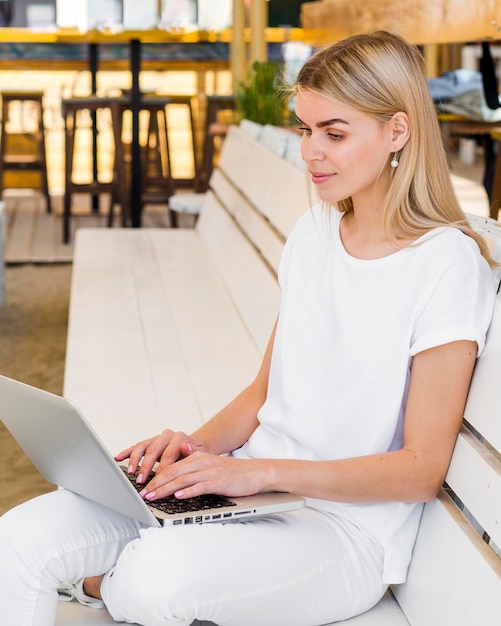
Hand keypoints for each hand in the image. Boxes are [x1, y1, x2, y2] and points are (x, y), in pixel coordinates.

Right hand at [114, 429, 205, 483]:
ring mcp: (156, 439)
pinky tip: (118, 458)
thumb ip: (192, 452)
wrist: (195, 446)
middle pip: (153, 451)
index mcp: (179, 438)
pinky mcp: (148, 442)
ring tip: (130, 472)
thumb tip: (186, 448)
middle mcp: (166, 436)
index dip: (162, 470)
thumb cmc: (196, 454)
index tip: (157, 483)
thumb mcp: (199, 454)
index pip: (168, 454)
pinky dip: (126, 452)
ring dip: (134, 460)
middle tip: (141, 481)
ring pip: (142, 447)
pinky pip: (135, 446)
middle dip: (146, 467)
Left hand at [138, 451, 270, 500]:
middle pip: (173, 472)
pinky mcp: (220, 482)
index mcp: (197, 457)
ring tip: (154, 496)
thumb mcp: (209, 464)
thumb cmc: (231, 472)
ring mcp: (211, 471)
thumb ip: (193, 462)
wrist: (255, 472)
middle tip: (143, 494)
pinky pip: (201, 486)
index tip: (144, 487)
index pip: (171, 467)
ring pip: (183, 479)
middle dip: (156, 484)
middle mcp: (202, 462)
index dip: (155, 477)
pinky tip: (179, 496)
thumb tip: (178, 456)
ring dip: (166, 489)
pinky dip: (189, 491)